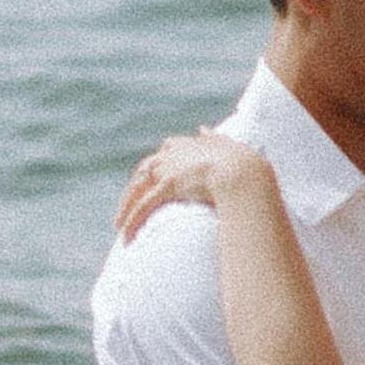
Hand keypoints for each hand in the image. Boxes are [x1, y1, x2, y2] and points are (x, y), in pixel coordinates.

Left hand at [116, 131, 274, 239]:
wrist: (244, 171)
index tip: (150, 180)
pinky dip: (133, 220)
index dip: (155, 168)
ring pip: (138, 189)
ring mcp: (169, 168)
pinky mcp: (168, 185)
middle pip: (144, 171)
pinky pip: (144, 205)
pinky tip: (127, 236)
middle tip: (126, 210)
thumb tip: (203, 129)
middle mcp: (173, 154)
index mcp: (187, 145)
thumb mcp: (228, 146)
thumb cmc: (244, 163)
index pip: (163, 153)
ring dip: (127, 209)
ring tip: (121, 229)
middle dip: (133, 192)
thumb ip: (214, 138)